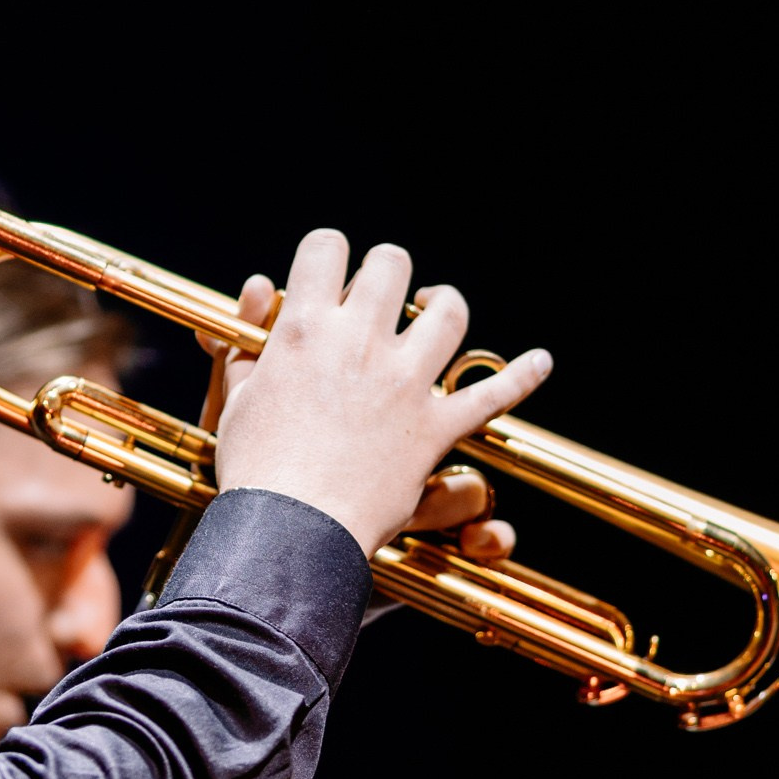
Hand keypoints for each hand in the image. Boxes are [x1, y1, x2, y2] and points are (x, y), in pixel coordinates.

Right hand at [202, 230, 549, 553]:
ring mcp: (405, 383)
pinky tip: (541, 362)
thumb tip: (258, 297)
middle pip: (391, 264)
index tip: (328, 270)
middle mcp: (361, 343)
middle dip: (386, 269)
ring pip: (448, 313)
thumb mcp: (236, 400)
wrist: (291, 529)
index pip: (325, 249)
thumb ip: (246, 348)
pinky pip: (493, 395)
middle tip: (381, 291)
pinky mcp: (435, 428)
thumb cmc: (255, 470)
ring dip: (444, 304)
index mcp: (305, 329)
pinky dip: (522, 376)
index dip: (328, 252)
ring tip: (436, 308)